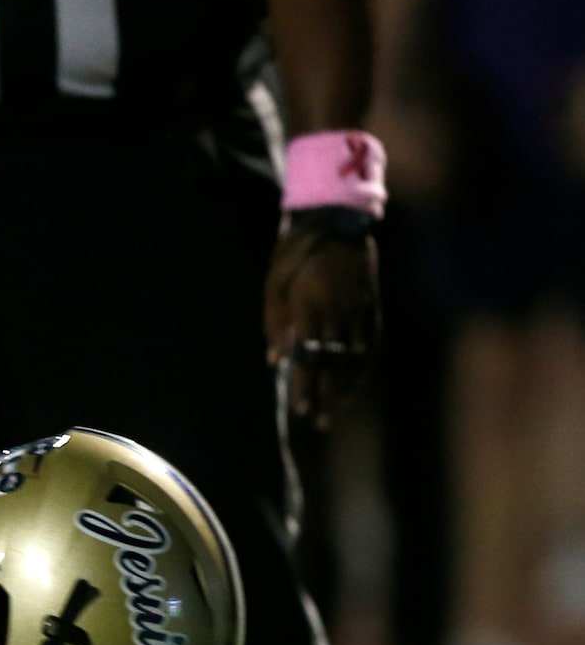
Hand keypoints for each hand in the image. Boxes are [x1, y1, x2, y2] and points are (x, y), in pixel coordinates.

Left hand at [264, 224, 376, 423]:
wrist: (334, 223)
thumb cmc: (293, 256)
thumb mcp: (274, 287)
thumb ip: (275, 325)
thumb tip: (276, 361)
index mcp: (310, 308)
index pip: (308, 358)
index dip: (306, 386)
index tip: (301, 410)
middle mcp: (338, 313)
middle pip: (333, 364)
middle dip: (326, 395)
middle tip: (320, 421)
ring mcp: (358, 309)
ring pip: (355, 357)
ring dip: (346, 386)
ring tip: (336, 409)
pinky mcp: (371, 305)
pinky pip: (371, 343)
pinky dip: (364, 366)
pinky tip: (356, 383)